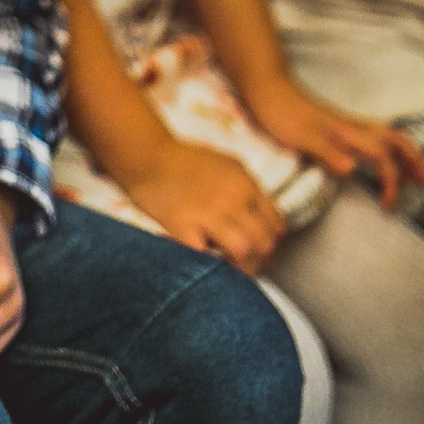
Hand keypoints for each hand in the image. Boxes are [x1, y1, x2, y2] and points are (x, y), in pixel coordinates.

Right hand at [121, 141, 284, 273]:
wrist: (146, 156)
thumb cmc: (184, 160)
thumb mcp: (228, 164)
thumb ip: (249, 189)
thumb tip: (263, 218)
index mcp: (245, 184)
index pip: (277, 226)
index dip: (271, 243)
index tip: (261, 250)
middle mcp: (232, 199)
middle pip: (265, 243)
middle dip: (259, 260)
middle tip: (247, 264)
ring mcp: (208, 213)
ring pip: (244, 252)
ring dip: (239, 267)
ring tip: (229, 267)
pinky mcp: (182, 227)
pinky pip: (208, 258)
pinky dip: (210, 265)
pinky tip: (206, 261)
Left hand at [246, 77, 423, 209]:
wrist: (267, 88)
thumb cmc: (281, 113)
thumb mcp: (300, 136)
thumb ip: (326, 152)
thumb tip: (353, 170)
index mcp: (347, 132)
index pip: (381, 156)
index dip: (390, 180)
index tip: (388, 204)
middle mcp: (353, 127)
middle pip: (395, 140)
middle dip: (415, 161)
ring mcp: (347, 125)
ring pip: (388, 137)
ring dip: (406, 153)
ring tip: (418, 172)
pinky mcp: (339, 126)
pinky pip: (375, 136)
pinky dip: (389, 148)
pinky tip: (385, 157)